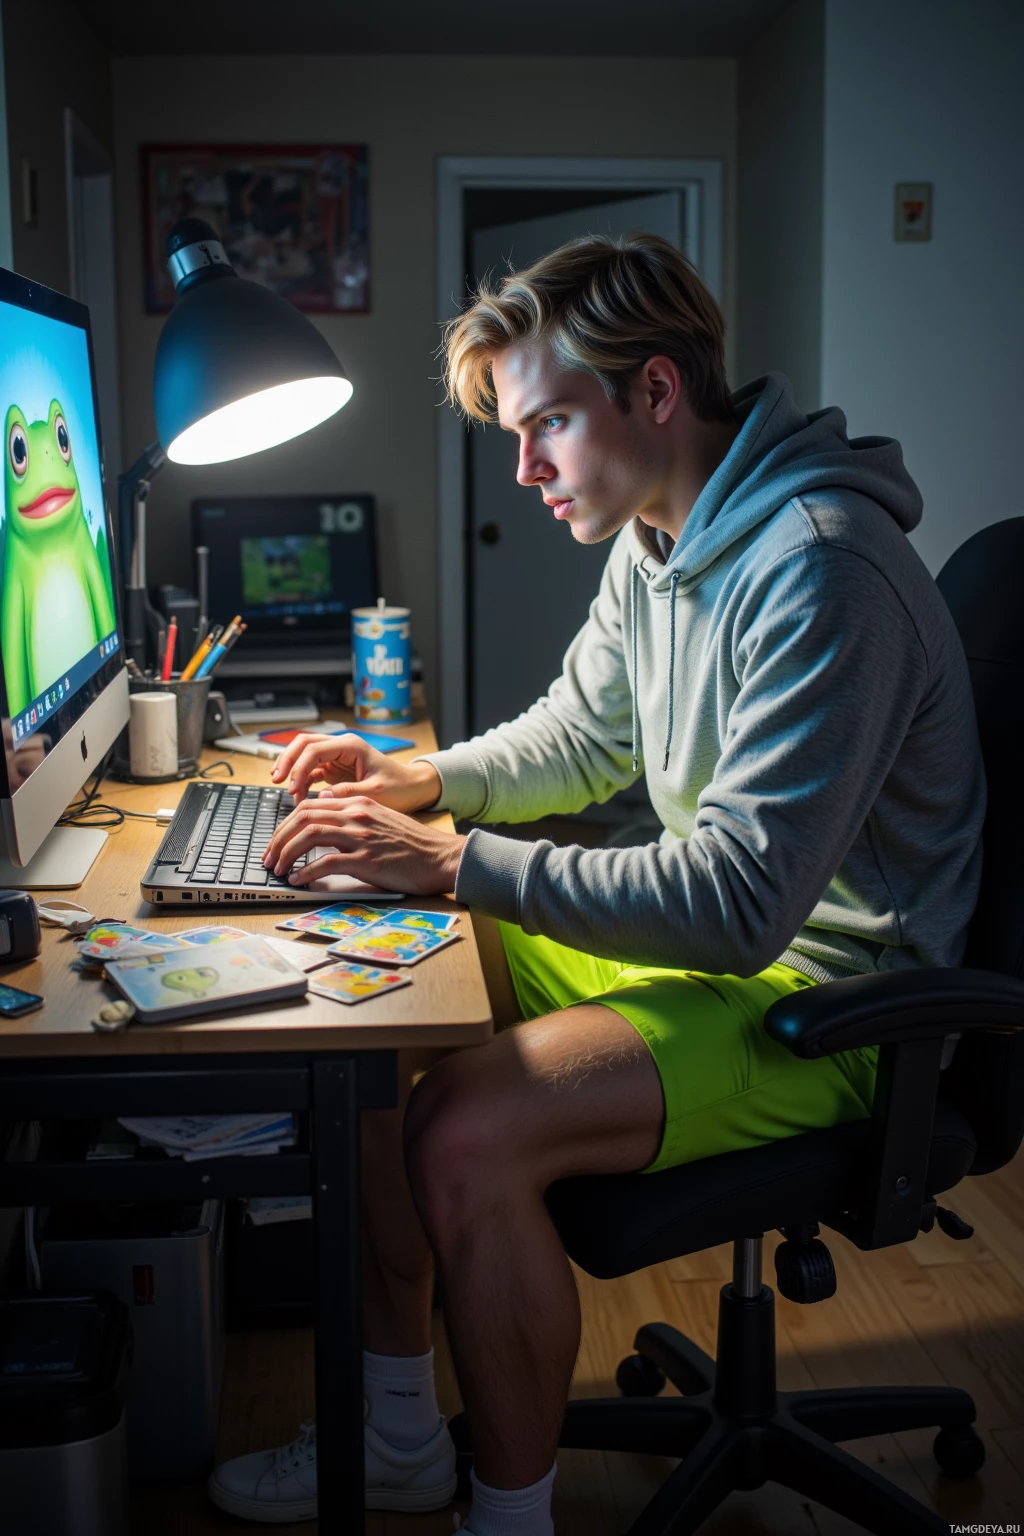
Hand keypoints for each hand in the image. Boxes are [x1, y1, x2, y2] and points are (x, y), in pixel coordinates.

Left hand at [262, 794, 464, 894]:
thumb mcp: (380, 819)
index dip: (286, 824)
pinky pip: (327, 862)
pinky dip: (307, 871)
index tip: (277, 841)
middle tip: (269, 857)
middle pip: (303, 817)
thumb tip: (324, 813)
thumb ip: (353, 814)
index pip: (310, 806)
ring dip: (286, 853)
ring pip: (309, 836)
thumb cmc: (412, 844)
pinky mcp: (367, 860)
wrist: (441, 857)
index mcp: (359, 803)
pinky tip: (298, 880)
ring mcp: (362, 837)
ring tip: (278, 869)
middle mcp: (357, 815)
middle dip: (279, 838)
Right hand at [270, 732, 441, 811]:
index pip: (314, 749)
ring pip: (304, 755)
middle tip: (276, 780)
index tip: (292, 788)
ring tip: (284, 789)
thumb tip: (321, 797)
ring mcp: (337, 757)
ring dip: (292, 769)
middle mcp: (341, 747)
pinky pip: (311, 770)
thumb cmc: (399, 788)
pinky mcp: (335, 769)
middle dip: (287, 760)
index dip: (299, 767)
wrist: (412, 788)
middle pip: (303, 744)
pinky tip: (296, 795)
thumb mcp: (375, 793)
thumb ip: (348, 793)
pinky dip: (301, 781)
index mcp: (351, 746)